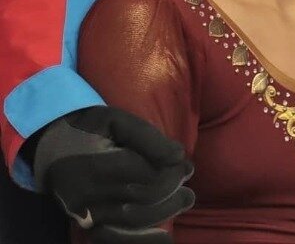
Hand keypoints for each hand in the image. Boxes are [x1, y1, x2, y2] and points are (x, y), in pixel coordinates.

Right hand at [31, 106, 194, 241]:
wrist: (50, 147)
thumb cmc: (89, 129)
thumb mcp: (118, 120)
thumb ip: (148, 137)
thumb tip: (178, 157)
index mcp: (99, 166)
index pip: (149, 177)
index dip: (174, 173)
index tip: (186, 166)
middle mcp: (90, 195)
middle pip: (145, 200)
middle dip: (173, 192)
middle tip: (187, 180)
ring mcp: (86, 214)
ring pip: (135, 221)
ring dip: (165, 211)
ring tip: (185, 200)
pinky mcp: (85, 224)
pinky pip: (116, 237)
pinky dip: (141, 237)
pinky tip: (162, 235)